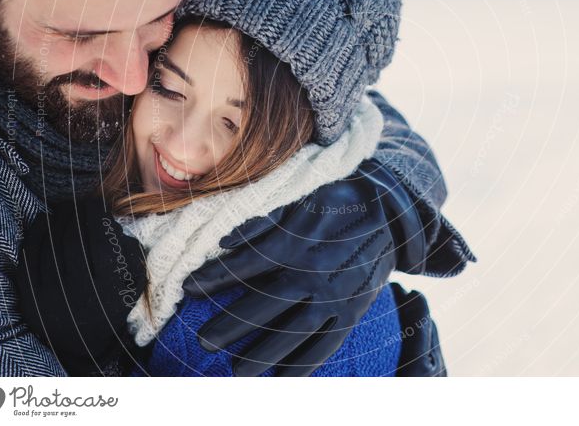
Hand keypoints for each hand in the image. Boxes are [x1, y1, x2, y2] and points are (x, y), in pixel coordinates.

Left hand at [15, 195, 146, 374]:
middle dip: (74, 214)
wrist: (83, 346)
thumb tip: (107, 221)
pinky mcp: (29, 304)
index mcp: (111, 290)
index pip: (100, 239)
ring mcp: (51, 301)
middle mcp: (80, 297)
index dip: (96, 214)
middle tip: (76, 203)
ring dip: (55, 221)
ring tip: (61, 212)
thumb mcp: (134, 280)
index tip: (95, 202)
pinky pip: (29, 260)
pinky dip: (35, 237)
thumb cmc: (113, 302)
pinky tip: (43, 224)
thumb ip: (128, 250)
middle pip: (73, 240)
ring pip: (49, 247)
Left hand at [182, 159, 424, 375]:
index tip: (188, 291)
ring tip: (237, 372)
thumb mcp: (300, 199)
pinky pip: (328, 342)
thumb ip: (264, 220)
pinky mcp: (353, 308)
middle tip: (203, 342)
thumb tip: (225, 239)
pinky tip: (284, 379)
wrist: (389, 212)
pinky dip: (306, 363)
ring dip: (264, 353)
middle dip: (232, 324)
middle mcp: (313, 270)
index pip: (246, 264)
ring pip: (294, 329)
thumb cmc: (337, 202)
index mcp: (297, 240)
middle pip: (265, 303)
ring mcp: (335, 293)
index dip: (215, 278)